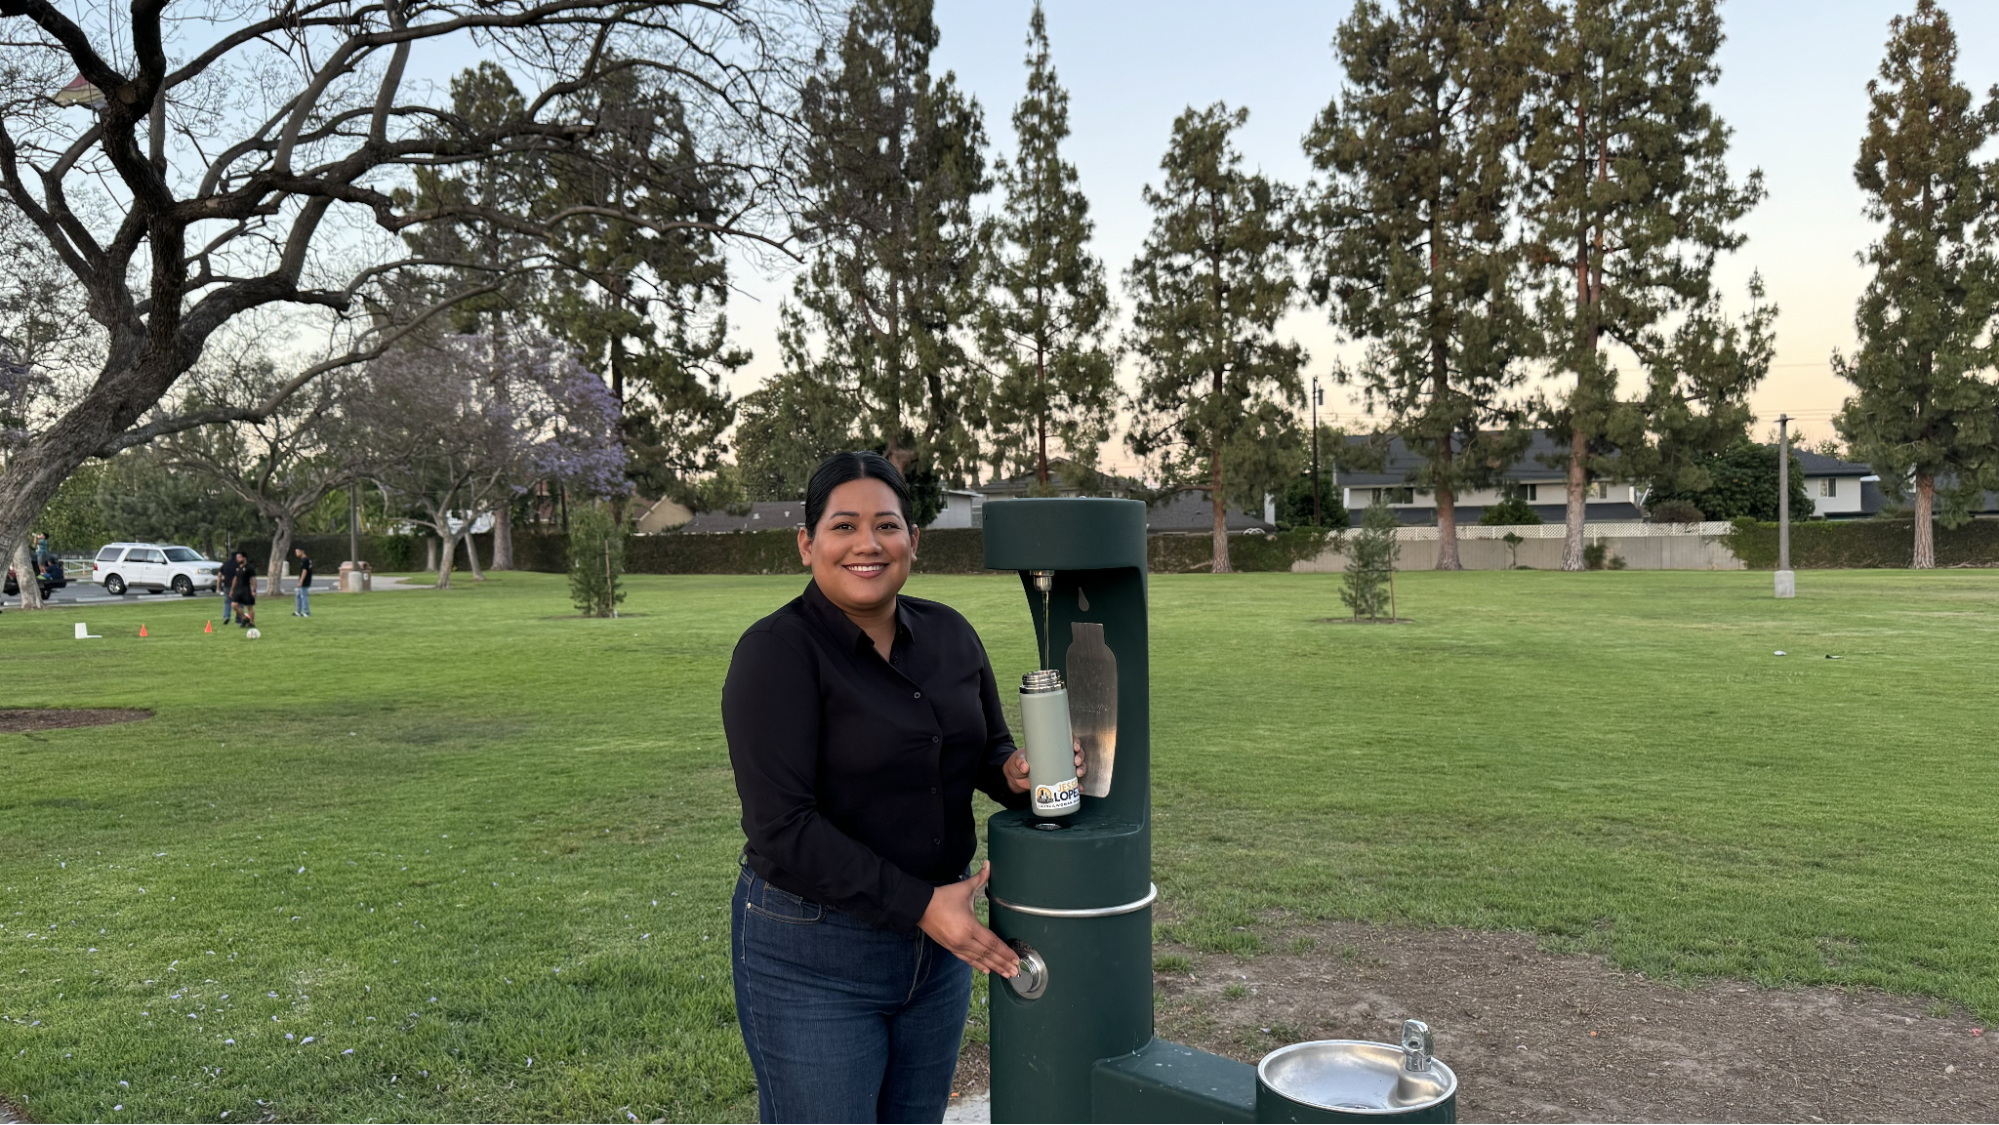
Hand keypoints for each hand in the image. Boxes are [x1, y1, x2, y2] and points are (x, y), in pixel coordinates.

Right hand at [919, 862, 1017, 976]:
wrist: (919, 907)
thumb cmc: (943, 897)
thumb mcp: (963, 888)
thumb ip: (979, 879)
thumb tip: (989, 865)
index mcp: (969, 926)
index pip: (992, 943)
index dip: (1005, 952)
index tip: (1016, 959)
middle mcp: (964, 940)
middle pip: (988, 955)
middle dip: (1003, 963)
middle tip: (1015, 971)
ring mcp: (956, 946)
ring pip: (979, 960)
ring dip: (993, 967)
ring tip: (1006, 973)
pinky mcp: (950, 948)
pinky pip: (967, 959)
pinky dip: (978, 965)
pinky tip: (987, 970)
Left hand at [1004, 737, 1087, 793]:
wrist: (1015, 778)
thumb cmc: (1017, 763)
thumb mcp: (1017, 760)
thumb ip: (1020, 762)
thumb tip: (1025, 766)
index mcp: (1050, 746)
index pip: (1066, 740)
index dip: (1074, 741)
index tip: (1075, 746)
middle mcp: (1058, 756)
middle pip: (1075, 753)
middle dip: (1080, 756)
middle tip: (1076, 762)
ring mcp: (1059, 768)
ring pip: (1077, 766)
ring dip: (1081, 768)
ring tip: (1078, 773)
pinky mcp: (1059, 780)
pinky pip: (1071, 782)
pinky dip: (1077, 785)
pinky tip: (1079, 787)